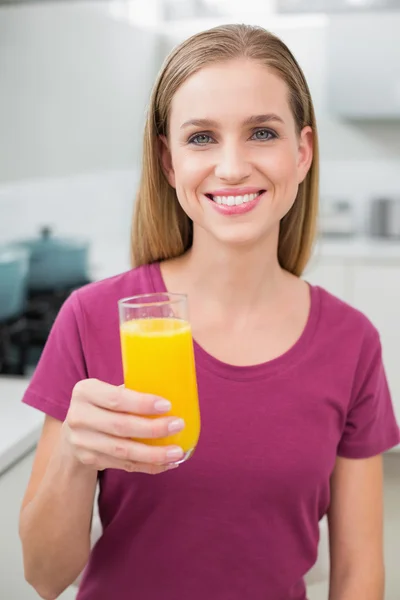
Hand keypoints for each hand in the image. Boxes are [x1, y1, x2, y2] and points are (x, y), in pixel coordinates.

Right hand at [62, 379, 184, 474]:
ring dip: (154, 453)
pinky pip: (124, 465)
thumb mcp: (107, 391)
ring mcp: (82, 441)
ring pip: (123, 450)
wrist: (74, 431)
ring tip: (177, 452)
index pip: (116, 398)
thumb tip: (173, 391)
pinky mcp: (90, 460)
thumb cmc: (102, 405)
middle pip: (121, 426)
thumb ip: (130, 391)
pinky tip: (167, 463)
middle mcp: (79, 416)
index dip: (142, 403)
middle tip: (178, 425)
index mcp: (85, 392)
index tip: (167, 405)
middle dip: (153, 428)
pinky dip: (148, 465)